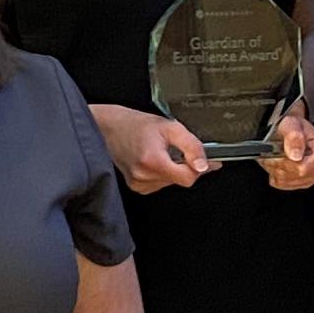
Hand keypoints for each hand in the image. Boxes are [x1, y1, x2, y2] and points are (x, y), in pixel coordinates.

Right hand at [96, 104, 210, 192]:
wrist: (110, 128)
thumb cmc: (136, 125)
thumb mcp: (171, 127)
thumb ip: (192, 146)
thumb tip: (203, 165)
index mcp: (152, 161)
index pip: (188, 178)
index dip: (198, 168)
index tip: (203, 160)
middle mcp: (144, 176)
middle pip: (180, 180)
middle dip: (184, 165)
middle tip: (178, 149)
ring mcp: (139, 184)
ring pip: (171, 182)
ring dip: (173, 169)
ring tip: (162, 152)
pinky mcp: (137, 187)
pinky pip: (160, 184)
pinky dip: (163, 173)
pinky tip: (155, 160)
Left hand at [263, 113, 313, 190]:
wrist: (292, 131)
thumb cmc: (293, 127)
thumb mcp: (291, 124)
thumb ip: (293, 136)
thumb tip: (295, 155)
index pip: (303, 167)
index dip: (285, 162)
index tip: (275, 153)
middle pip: (296, 175)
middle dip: (279, 165)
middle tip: (270, 154)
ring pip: (289, 181)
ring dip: (275, 170)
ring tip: (273, 157)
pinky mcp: (306, 183)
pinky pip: (285, 185)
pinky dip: (276, 175)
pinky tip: (277, 164)